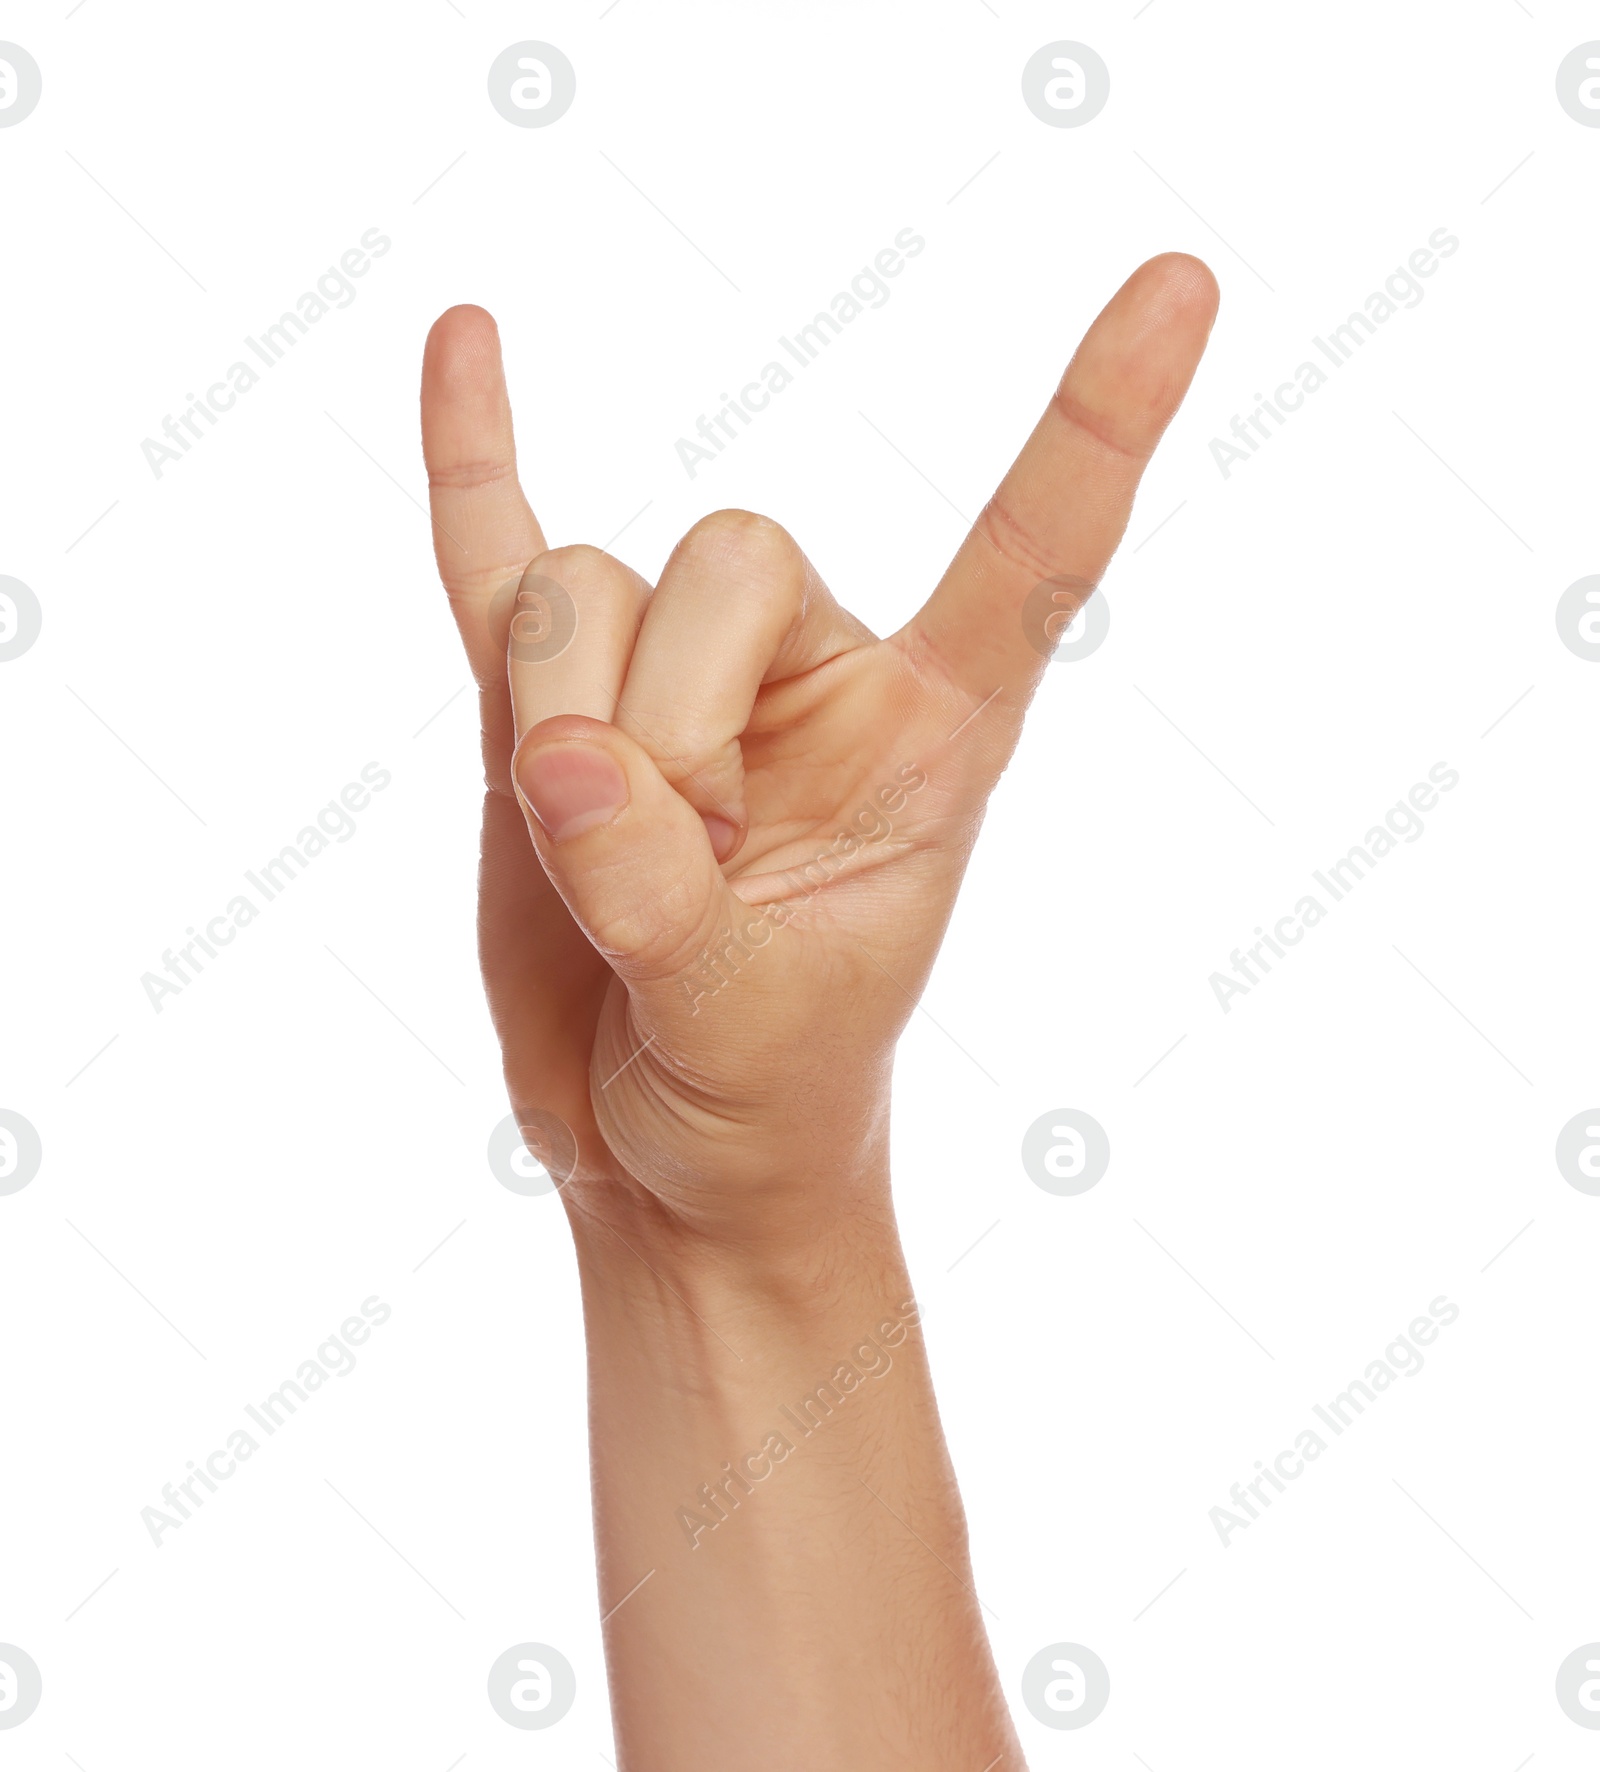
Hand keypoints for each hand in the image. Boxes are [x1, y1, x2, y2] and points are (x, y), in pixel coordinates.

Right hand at [420, 254, 1217, 1251]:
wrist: (669, 1144)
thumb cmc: (761, 1090)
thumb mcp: (747, 1028)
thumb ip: (663, 902)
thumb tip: (562, 757)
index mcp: (928, 733)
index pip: (1029, 557)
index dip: (1099, 424)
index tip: (1185, 283)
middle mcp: (811, 677)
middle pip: (725, 556)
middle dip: (668, 717)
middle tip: (686, 864)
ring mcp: (668, 681)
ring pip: (584, 585)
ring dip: (558, 716)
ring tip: (600, 861)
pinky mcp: (544, 712)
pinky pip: (500, 559)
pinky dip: (473, 464)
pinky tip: (468, 336)